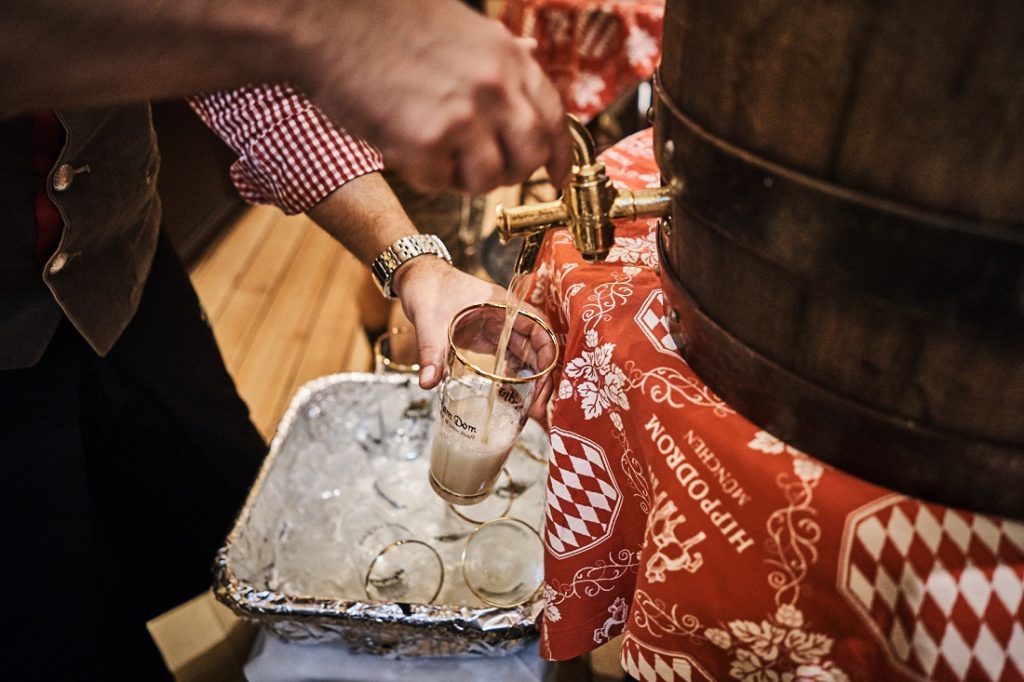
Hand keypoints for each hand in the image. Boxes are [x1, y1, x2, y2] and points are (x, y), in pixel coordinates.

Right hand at [304, 0, 571, 194]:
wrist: (325, 19)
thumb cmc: (383, 22)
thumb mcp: (461, 28)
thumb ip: (498, 58)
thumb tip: (530, 61)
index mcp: (506, 56)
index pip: (554, 118)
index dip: (558, 156)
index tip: (556, 177)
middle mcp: (494, 85)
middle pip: (529, 156)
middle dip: (510, 172)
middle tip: (481, 169)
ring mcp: (463, 115)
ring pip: (488, 179)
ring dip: (462, 177)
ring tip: (432, 151)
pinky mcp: (426, 141)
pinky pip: (440, 182)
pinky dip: (422, 174)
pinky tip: (401, 143)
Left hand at [392, 257, 555, 422]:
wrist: (415, 276)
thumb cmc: (427, 287)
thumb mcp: (429, 321)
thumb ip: (431, 353)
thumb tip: (428, 384)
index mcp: (500, 304)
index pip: (539, 326)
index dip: (547, 353)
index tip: (544, 379)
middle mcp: (505, 315)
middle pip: (535, 345)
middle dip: (542, 375)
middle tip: (538, 406)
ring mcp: (497, 326)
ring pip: (524, 353)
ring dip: (530, 378)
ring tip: (529, 406)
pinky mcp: (487, 336)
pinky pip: (508, 356)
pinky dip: (513, 374)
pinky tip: (509, 393)